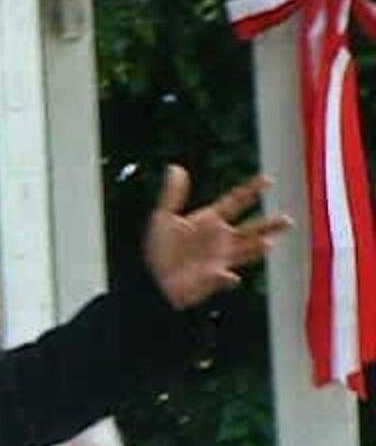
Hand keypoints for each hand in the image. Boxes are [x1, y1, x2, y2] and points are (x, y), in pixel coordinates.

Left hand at [145, 165, 292, 309]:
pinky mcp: (214, 277)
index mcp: (210, 220)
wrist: (157, 278)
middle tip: (288, 219)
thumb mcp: (163, 217)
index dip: (252, 190)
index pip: (236, 201)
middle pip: (252, 228)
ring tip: (269, 243)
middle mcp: (221, 238)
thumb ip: (172, 194)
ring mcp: (221, 258)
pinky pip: (223, 277)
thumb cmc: (161, 249)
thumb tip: (175, 167)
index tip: (268, 179)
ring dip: (257, 248)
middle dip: (270, 224)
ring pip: (247, 251)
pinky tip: (230, 277)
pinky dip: (226, 277)